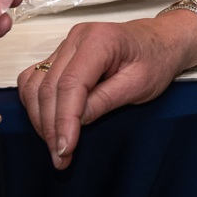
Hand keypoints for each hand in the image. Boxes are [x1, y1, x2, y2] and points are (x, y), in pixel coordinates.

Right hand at [18, 9, 196, 168]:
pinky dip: (35, 103)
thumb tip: (76, 121)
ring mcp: (66, 44)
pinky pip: (35, 79)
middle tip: (61, 158)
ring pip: (35, 85)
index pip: (70, 84)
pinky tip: (47, 123)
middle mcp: (77, 38)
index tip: (65, 149)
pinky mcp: (60, 54)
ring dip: (40, 119)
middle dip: (51, 127)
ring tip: (55, 146)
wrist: (161, 41)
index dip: (64, 120)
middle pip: (48, 87)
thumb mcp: (140, 85)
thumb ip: (106, 101)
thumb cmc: (156, 59)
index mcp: (100, 40)